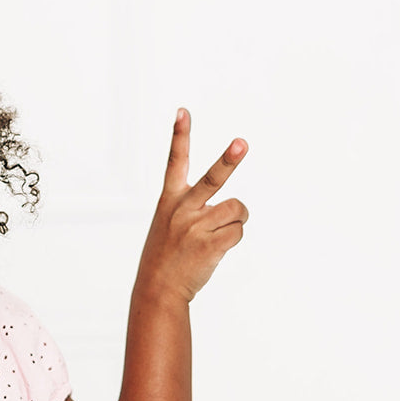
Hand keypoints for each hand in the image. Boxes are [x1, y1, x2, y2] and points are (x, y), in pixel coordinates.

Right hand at [133, 107, 248, 304]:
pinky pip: (238, 231)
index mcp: (170, 199)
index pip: (175, 161)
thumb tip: (235, 211)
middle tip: (242, 143)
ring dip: (234, 221)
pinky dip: (233, 238)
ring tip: (215, 235)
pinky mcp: (209, 244)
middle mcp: (182, 209)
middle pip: (212, 179)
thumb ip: (195, 209)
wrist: (157, 288)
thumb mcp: (169, 224)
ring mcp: (195, 227)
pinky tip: (216, 248)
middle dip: (229, 160)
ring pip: (237, 210)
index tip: (182, 112)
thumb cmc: (166, 255)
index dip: (179, 135)